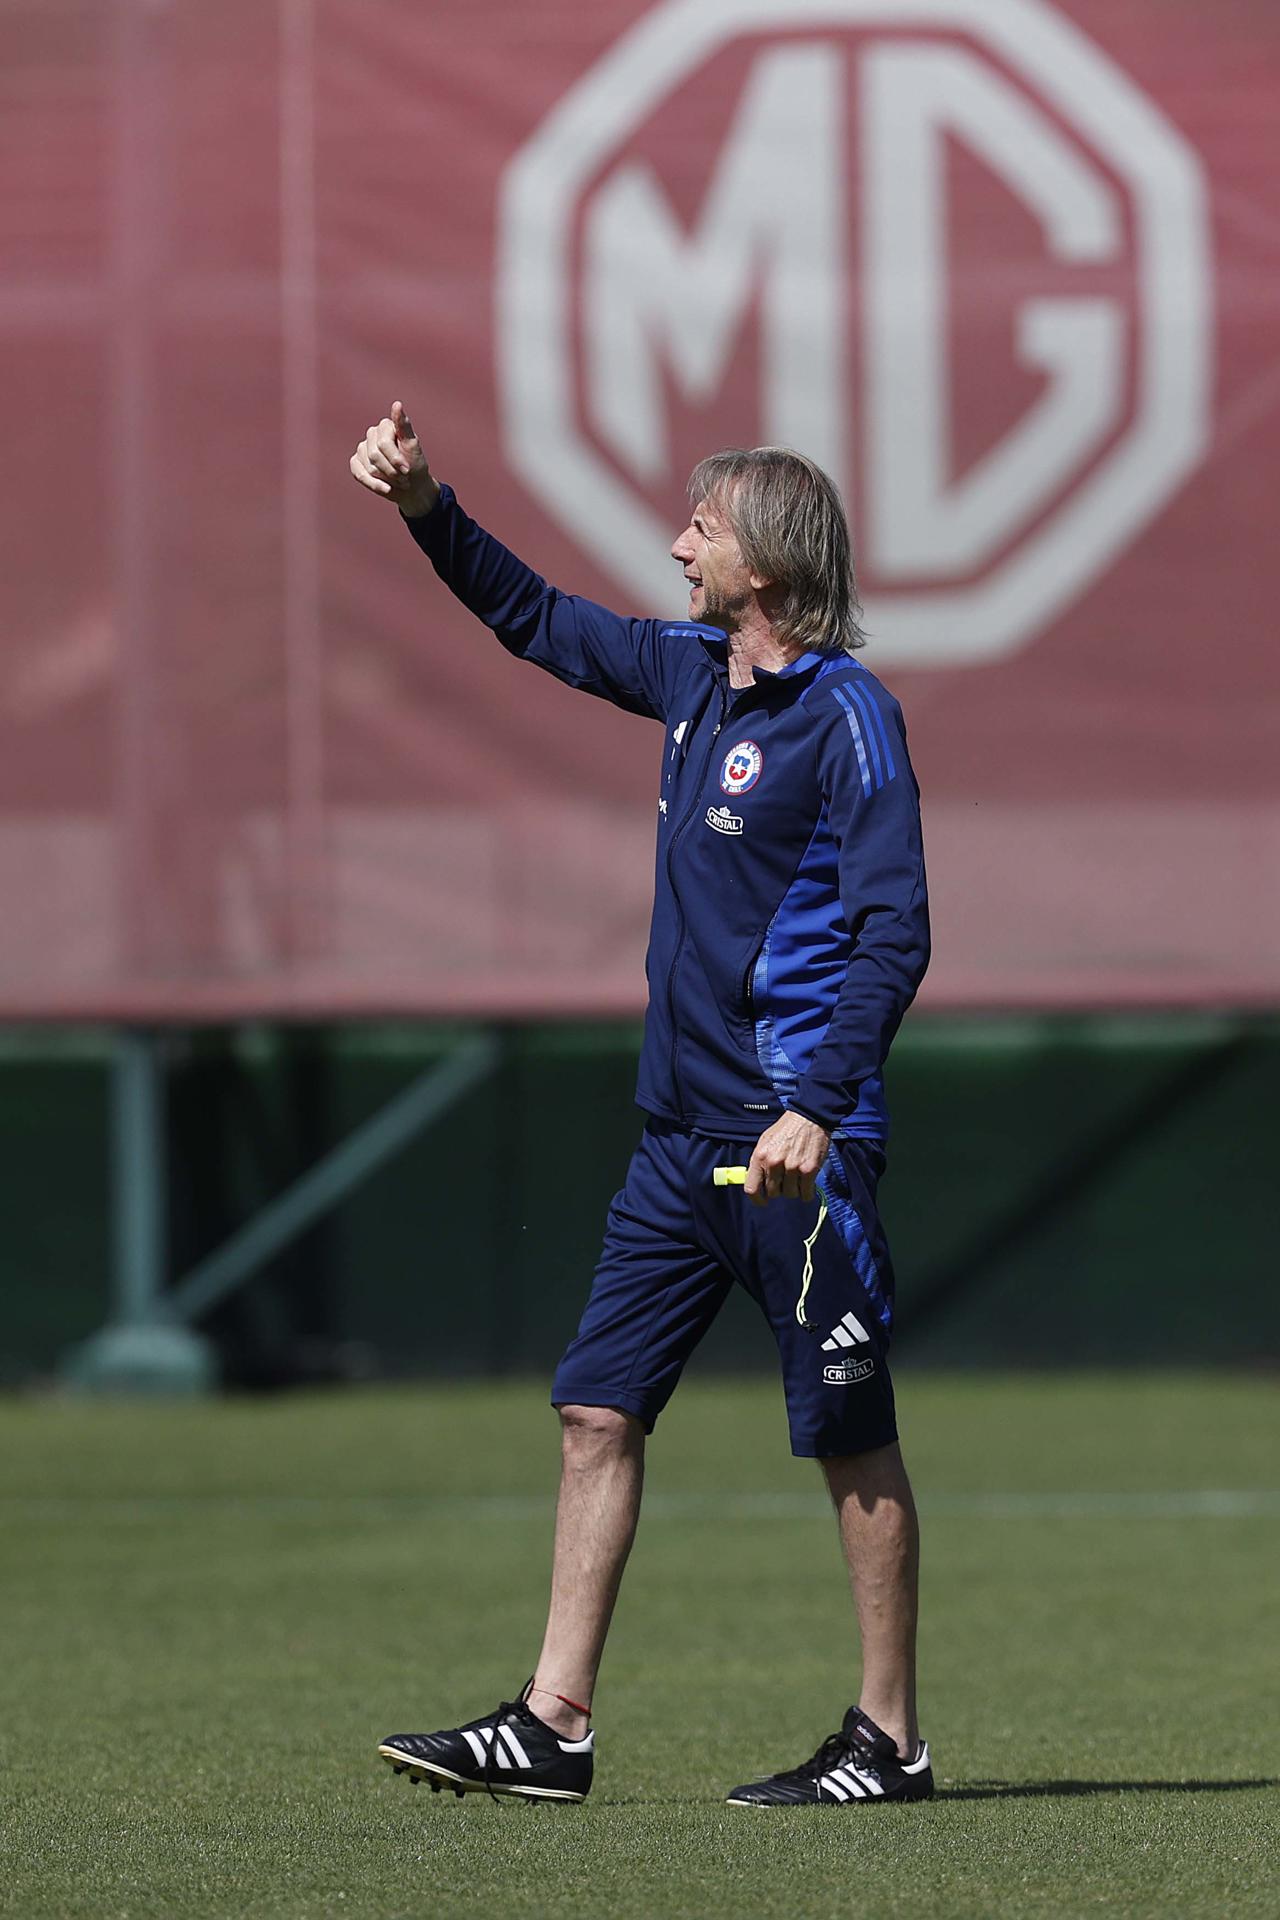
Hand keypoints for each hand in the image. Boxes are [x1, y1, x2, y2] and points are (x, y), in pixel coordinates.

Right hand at [349, 400, 439, 517]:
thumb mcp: (412, 445)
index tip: (407, 470)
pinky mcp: (356, 462)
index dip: (395, 459)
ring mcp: (362, 448)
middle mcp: (372, 434)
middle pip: (375, 455)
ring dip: (386, 479)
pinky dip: (374, 484)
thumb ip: (404, 425)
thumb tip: (397, 403)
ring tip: (398, 480)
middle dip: (392, 470)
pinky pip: (359, 474)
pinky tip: (387, 489)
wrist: (412, 486)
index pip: (383, 443)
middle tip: (404, 477)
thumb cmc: (414, 464)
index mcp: (385, 426)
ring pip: (369, 467)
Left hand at [744, 1112, 830, 1206]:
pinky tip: (807, 1183)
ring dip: (794, 1190)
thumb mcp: (765, 1142)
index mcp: (760, 1156)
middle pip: (773, 1193)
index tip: (763, 1201)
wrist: (808, 1117)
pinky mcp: (808, 1170)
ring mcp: (792, 1167)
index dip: (757, 1199)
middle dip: (780, 1189)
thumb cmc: (786, 1130)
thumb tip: (757, 1182)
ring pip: (790, 1194)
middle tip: (786, 1180)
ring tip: (797, 1177)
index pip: (752, 1188)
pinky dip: (807, 1192)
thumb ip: (760, 1162)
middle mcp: (774, 1163)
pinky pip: (805, 1193)